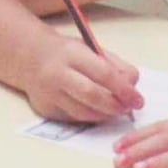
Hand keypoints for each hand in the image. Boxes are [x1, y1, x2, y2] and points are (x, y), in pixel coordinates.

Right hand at [32, 40, 147, 127]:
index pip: (103, 73)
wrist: (29, 57)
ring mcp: (49, 94)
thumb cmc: (67, 53)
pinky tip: (97, 111)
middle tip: (128, 109)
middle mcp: (58, 74)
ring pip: (83, 113)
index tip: (138, 99)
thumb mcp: (91, 49)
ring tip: (115, 111)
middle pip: (92, 95)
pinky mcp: (46, 109)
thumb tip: (133, 86)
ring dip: (105, 115)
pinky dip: (90, 117)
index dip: (124, 89)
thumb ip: (114, 65)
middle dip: (115, 106)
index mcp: (72, 54)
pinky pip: (74, 118)